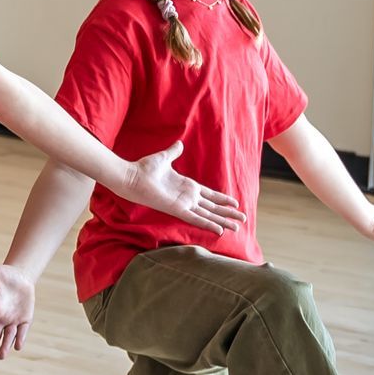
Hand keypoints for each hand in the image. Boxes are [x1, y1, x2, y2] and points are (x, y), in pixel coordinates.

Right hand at [0, 260, 36, 365]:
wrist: (20, 279)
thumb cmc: (4, 275)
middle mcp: (0, 317)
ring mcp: (13, 320)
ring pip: (7, 337)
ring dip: (4, 347)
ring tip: (0, 357)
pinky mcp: (25, 319)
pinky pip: (22, 331)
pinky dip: (20, 338)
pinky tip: (18, 346)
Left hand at [124, 142, 245, 233]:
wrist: (131, 176)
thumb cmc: (144, 168)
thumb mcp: (163, 158)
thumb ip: (173, 152)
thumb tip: (179, 144)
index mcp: (187, 186)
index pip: (210, 195)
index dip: (223, 199)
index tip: (235, 203)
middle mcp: (187, 197)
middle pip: (213, 207)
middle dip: (227, 213)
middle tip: (242, 219)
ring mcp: (183, 204)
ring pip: (208, 215)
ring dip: (222, 221)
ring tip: (237, 227)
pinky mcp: (177, 209)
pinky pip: (196, 219)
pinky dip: (208, 224)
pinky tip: (220, 230)